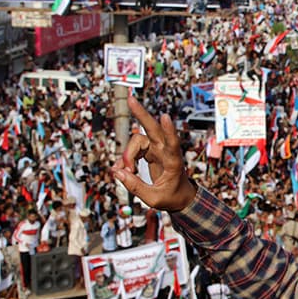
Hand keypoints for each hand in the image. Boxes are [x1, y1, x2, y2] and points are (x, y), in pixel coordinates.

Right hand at [111, 95, 195, 211]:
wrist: (180, 197)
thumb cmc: (171, 197)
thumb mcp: (154, 199)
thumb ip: (135, 187)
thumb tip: (117, 172)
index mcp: (174, 163)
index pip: (173, 144)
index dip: (169, 131)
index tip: (165, 116)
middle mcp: (166, 152)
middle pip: (153, 129)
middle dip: (141, 114)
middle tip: (130, 98)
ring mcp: (158, 149)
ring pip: (138, 140)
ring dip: (127, 154)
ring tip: (126, 173)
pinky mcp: (151, 151)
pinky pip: (134, 149)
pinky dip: (125, 158)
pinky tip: (121, 170)